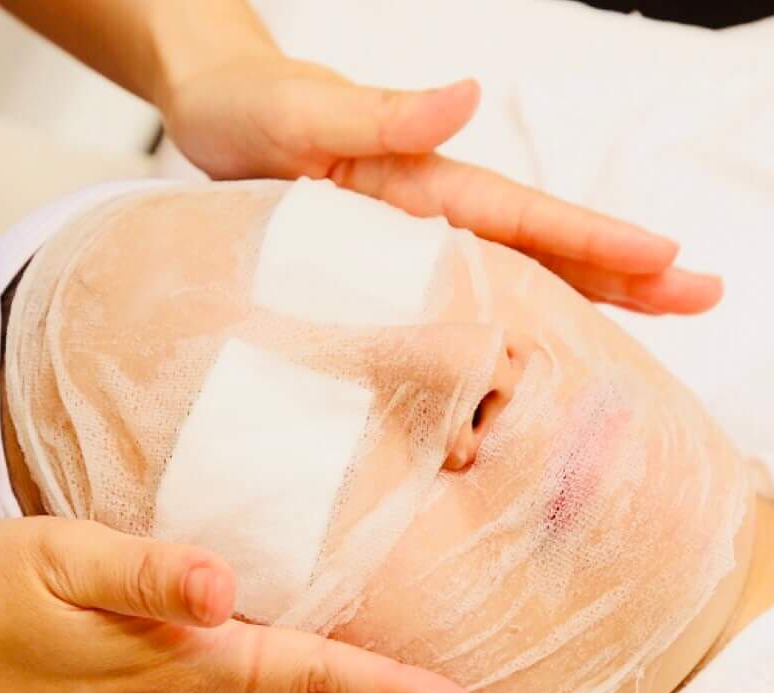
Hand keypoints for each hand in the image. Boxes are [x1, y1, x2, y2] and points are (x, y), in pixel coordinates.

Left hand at [161, 58, 719, 315]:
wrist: (210, 116)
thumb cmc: (255, 109)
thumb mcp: (309, 113)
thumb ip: (384, 113)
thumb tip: (465, 100)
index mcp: (426, 185)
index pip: (527, 218)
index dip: (594, 244)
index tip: (666, 261)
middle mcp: (426, 222)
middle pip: (538, 253)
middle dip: (619, 277)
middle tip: (702, 299)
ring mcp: (401, 253)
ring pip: (500, 288)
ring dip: (567, 311)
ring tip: (636, 343)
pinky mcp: (364, 282)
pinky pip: (436, 318)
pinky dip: (480, 341)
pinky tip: (507, 374)